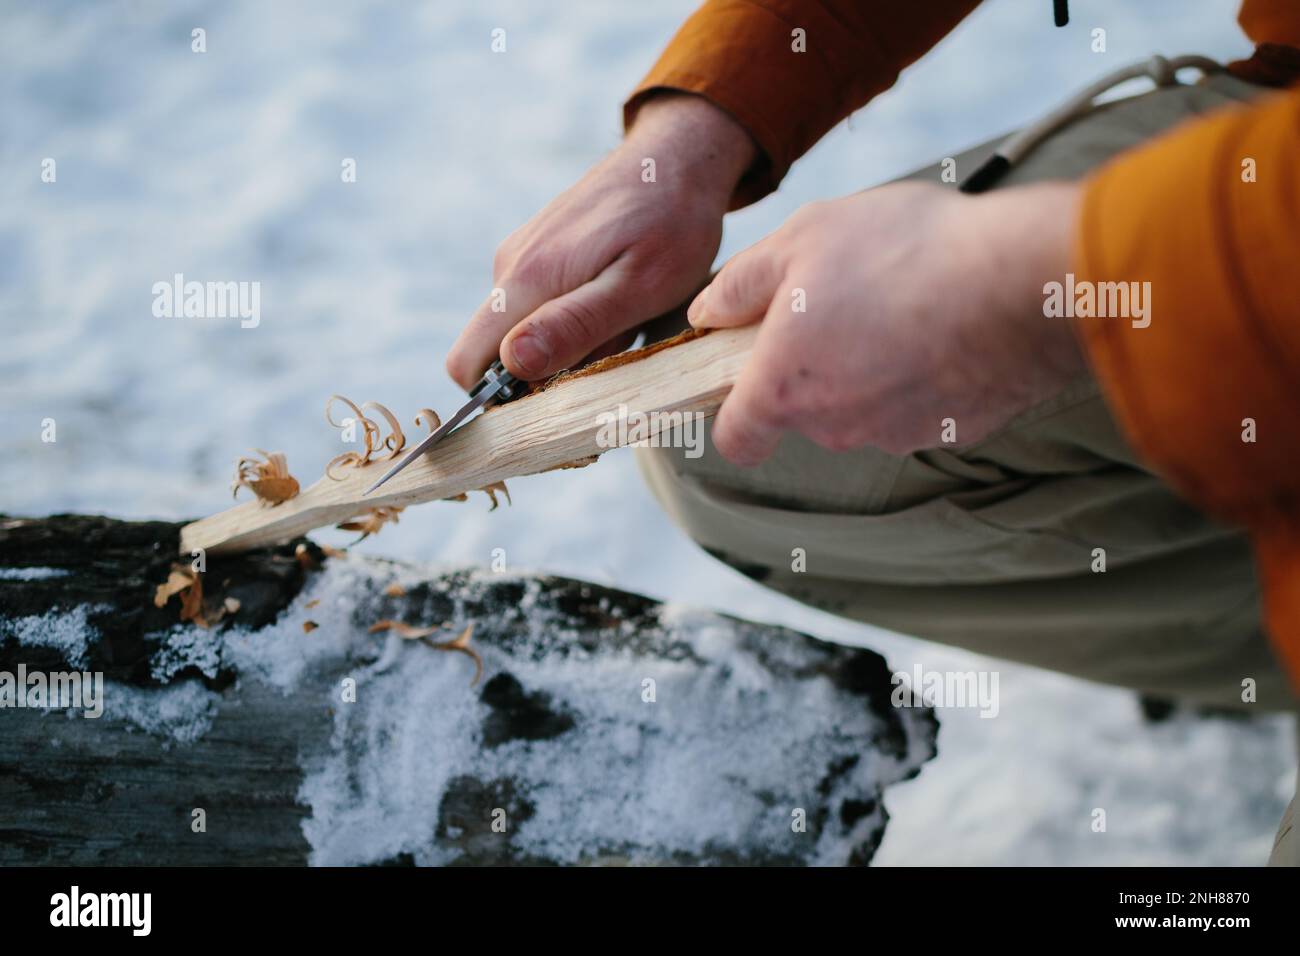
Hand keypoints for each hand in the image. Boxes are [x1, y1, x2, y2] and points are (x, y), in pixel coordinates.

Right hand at [446, 94, 756, 388]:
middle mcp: (509, 267)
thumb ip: (576, 326)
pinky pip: (537, 306)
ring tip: (623, 323)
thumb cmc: (672, 223)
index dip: (499, 399)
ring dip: (565, 346)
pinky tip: (616, 301)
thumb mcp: (639, 287)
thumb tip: (513, 363)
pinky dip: (572, 319)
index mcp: (526, 280)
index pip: (467, 364)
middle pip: (493, 354)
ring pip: (520, 331)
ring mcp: (521, 256)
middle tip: (607, 356)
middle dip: (541, 374)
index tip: (555, 401)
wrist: (679, 156)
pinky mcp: (538, 251)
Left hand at [686, 181, 1086, 464]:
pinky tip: (945, 320)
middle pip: (804, 412)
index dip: (734, 414)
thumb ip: (740, 284)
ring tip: (902, 299)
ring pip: (864, 407)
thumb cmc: (902, 253)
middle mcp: (835, 427)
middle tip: (841, 299)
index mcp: (785, 389)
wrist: (1020, 280)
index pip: (737, 439)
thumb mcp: (800, 240)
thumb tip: (707, 313)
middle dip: (813, 365)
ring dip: (870, 366)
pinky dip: (923, 372)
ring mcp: (897, 434)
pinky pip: (921, 403)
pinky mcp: (953, 430)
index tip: (747, 377)